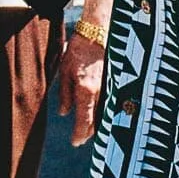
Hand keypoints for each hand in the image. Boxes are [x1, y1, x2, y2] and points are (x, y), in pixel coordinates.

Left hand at [55, 23, 105, 147]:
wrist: (96, 34)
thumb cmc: (77, 51)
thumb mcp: (65, 72)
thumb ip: (65, 94)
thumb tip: (64, 113)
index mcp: (86, 91)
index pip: (84, 121)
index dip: (79, 135)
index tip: (75, 142)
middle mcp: (100, 93)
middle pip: (96, 122)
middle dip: (87, 133)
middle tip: (79, 139)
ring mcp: (110, 89)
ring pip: (104, 115)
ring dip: (96, 124)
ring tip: (86, 130)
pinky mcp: (114, 84)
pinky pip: (108, 104)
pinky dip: (102, 112)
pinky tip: (97, 114)